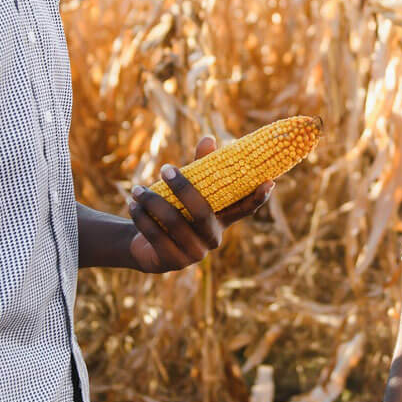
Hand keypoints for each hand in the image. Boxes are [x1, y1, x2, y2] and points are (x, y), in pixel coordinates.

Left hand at [125, 135, 272, 272]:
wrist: (148, 247)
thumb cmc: (174, 212)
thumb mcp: (187, 190)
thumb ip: (200, 167)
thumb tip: (209, 139)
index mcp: (222, 221)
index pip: (245, 209)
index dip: (258, 198)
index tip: (269, 181)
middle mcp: (213, 239)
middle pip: (202, 212)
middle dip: (183, 188)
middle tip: (165, 168)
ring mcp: (194, 254)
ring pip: (174, 223)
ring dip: (152, 202)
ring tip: (137, 189)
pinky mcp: (173, 262)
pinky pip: (156, 236)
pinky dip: (142, 217)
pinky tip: (132, 204)